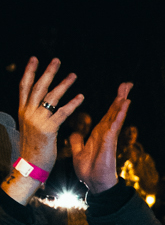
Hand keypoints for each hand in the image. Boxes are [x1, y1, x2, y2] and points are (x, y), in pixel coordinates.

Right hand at [14, 58, 84, 176]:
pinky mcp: (48, 130)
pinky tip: (81, 97)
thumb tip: (39, 100)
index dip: (29, 72)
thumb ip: (33, 112)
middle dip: (48, 72)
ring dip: (63, 84)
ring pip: (51, 97)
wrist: (30, 165)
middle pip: (38, 87)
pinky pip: (62, 113)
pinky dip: (73, 103)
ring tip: (74, 75)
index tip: (34, 58)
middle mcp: (27, 113)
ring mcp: (37, 121)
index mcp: (22, 111)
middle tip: (57, 60)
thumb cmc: (33, 146)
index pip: (24, 87)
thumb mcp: (29, 126)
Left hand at [72, 84, 132, 193]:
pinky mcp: (109, 142)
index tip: (120, 91)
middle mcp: (106, 133)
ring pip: (116, 116)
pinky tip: (123, 106)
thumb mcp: (78, 152)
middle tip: (127, 84)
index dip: (114, 103)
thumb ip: (78, 141)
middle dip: (120, 97)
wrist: (93, 184)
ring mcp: (109, 137)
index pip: (108, 114)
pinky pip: (114, 126)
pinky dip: (119, 115)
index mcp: (99, 134)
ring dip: (121, 103)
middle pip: (114, 111)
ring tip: (127, 90)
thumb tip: (75, 133)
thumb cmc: (88, 171)